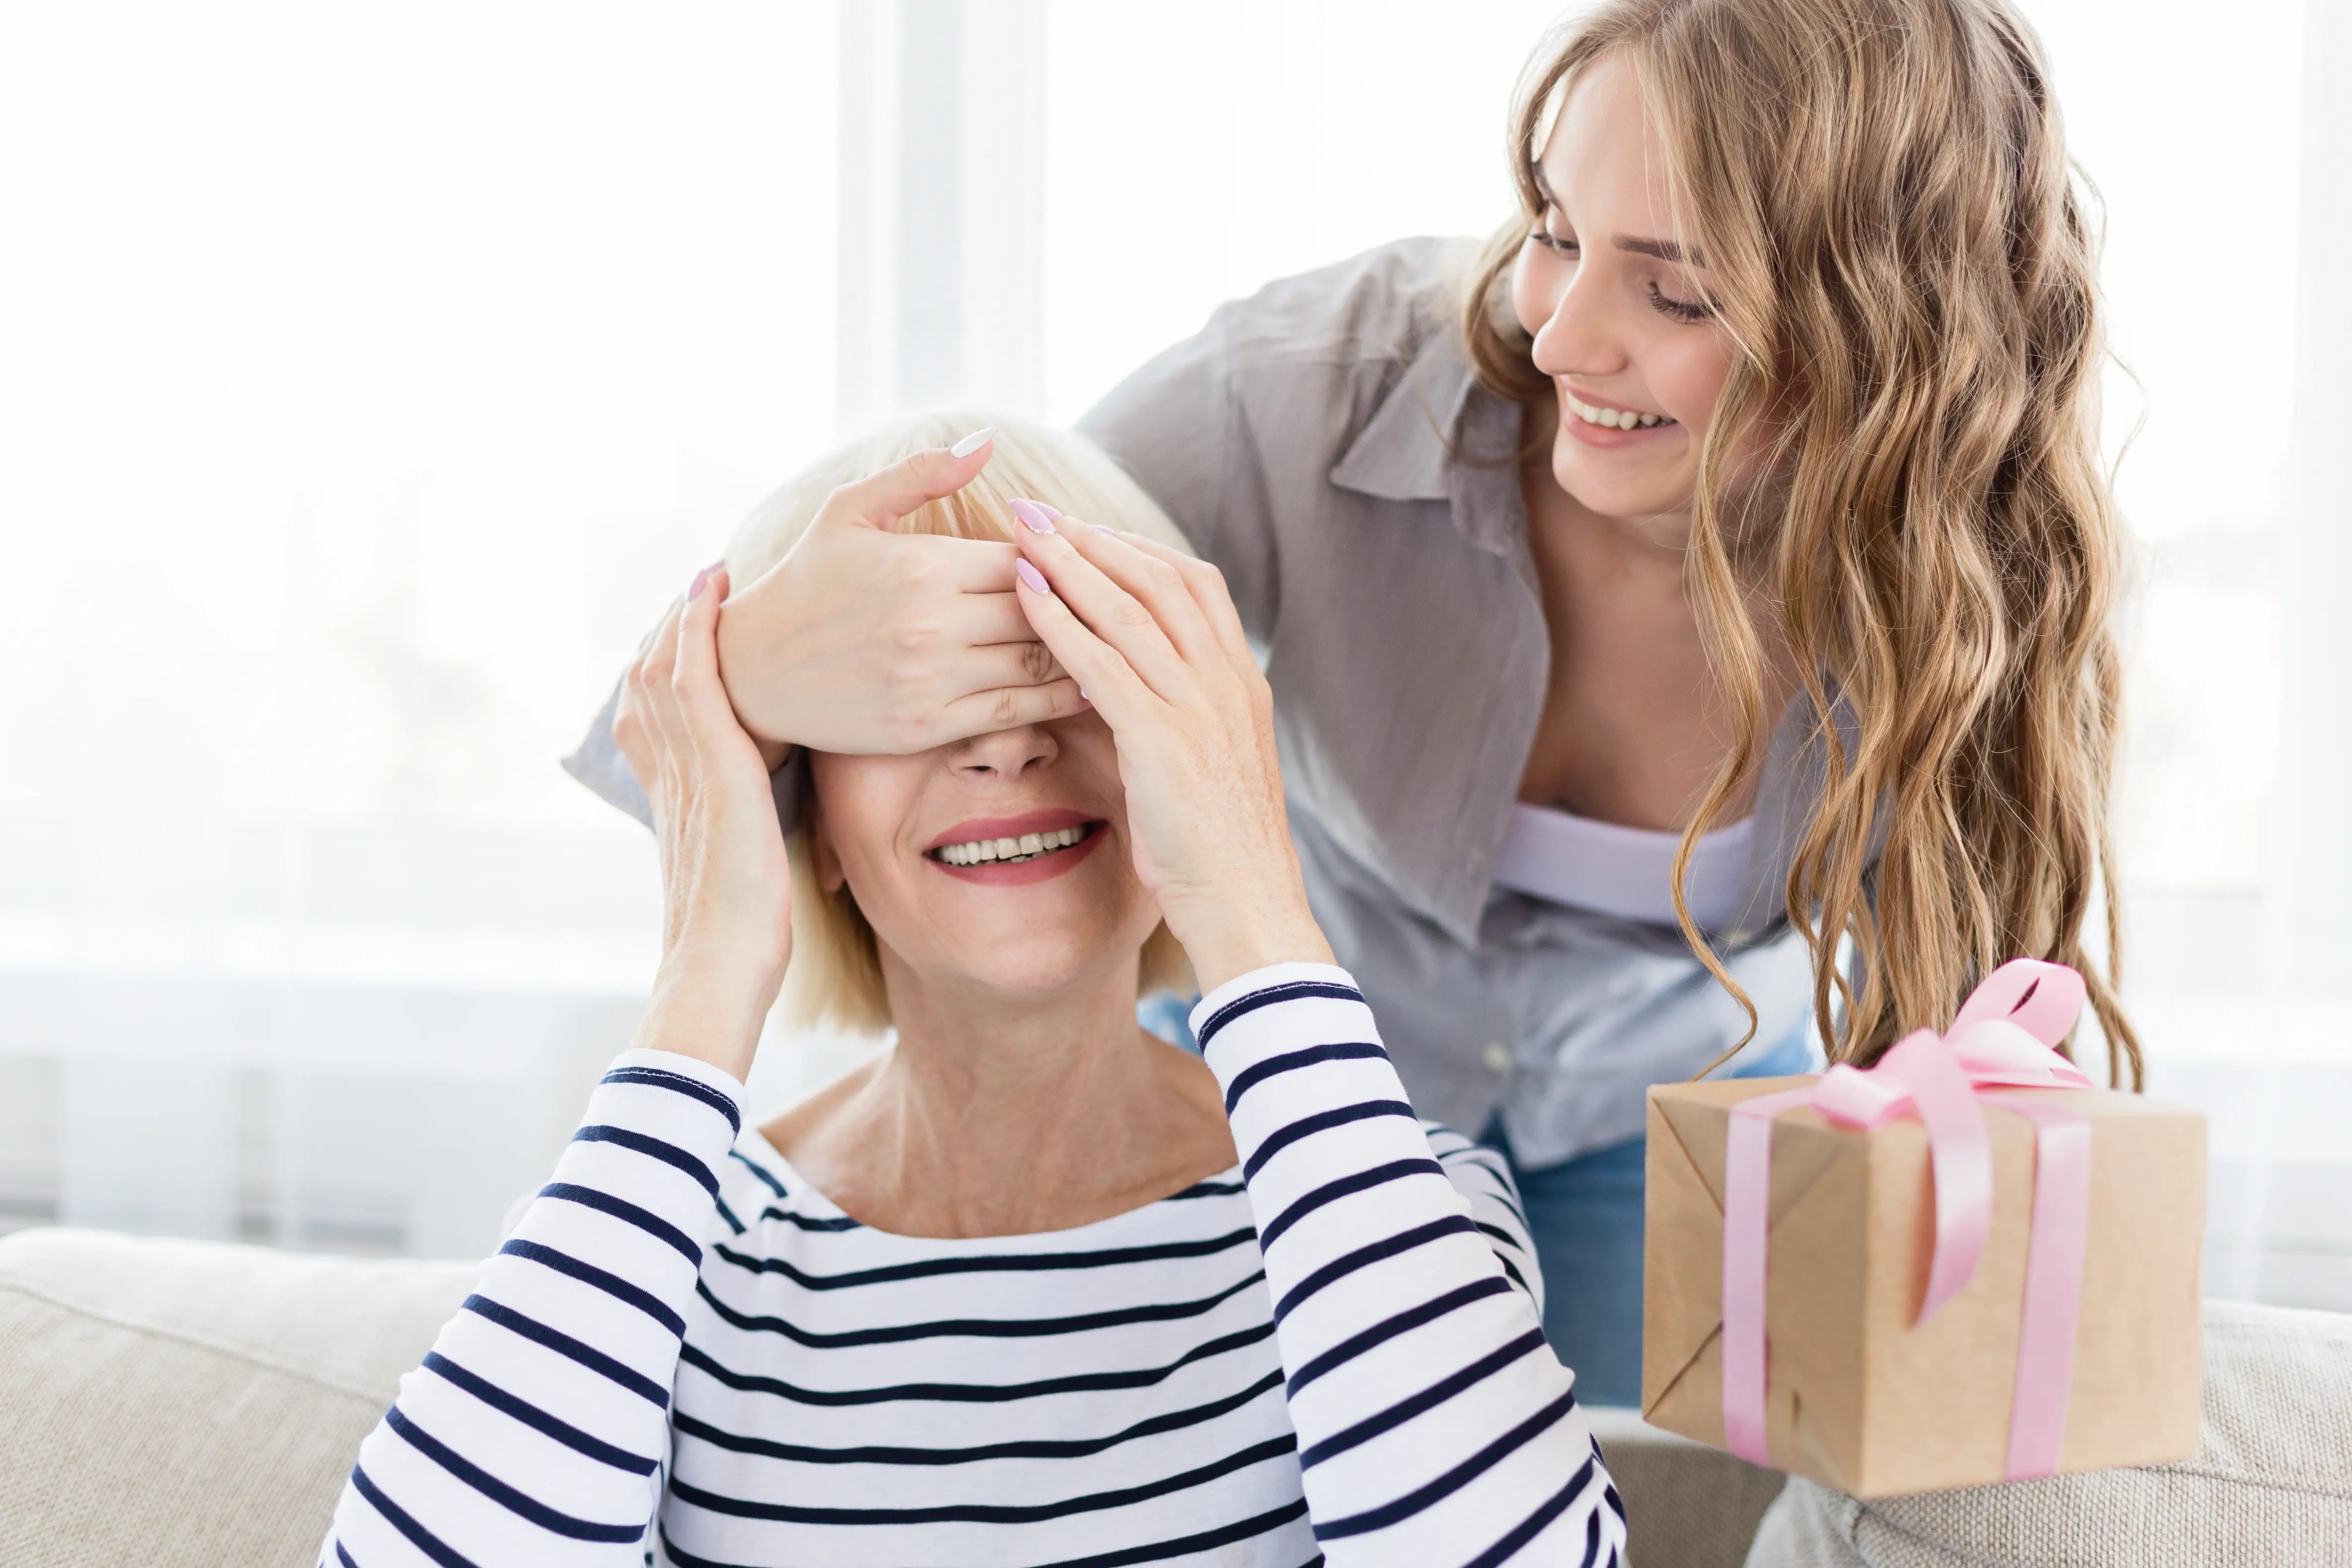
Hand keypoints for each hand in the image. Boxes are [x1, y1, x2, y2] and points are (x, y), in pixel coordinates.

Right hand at [613, 566, 791, 1081]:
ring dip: (687, 615)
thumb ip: (749, 833)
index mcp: (672, 797)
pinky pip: (694, 676)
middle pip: (652, 676)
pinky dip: (700, 628)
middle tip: (705, 587)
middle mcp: (668, 774)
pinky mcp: (712, 766)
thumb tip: (774, 827)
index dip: (669, 667)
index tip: (691, 633)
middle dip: (674, 629)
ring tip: (714, 577)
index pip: (655, 713)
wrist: (721, 969)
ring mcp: (685, 767)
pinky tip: (716, 588)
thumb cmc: (744, 940)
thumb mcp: (745, 868)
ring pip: (667, 665)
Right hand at [713, 438, 1089, 758]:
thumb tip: (988, 441)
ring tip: (1114, 638)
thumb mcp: (850, 511)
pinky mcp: (928, 726)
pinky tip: (1086, 683)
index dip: (1061, 554)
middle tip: (1117, 598)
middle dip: (1081, 601)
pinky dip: (1058, 696)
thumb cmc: (806, 581)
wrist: (749, 671)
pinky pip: (1015, 710)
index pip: (1023, 556)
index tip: (1083, 554)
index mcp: (920, 565)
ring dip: (1081, 648)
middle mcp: (930, 623)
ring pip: (1037, 660)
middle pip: (1041, 607)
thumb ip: (922, 475)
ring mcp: (931, 679)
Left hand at [1009, 517, 1333, 993]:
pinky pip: (1103, 663)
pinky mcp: (1163, 740)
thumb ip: (1185, 721)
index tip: (1087, 529)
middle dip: (1094, 537)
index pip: (1194, 584)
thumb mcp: (1213, 770)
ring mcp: (1199, 707)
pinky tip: (1024, 597)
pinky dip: (1061, 622)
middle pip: (1159, 578)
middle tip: (1037, 510)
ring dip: (1069, 563)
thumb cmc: (1222, 853)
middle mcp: (1226, 682)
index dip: (1136, 549)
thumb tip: (1138, 696)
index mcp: (1242, 683)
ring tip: (1019, 534)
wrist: (1251, 907)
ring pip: (1129, 609)